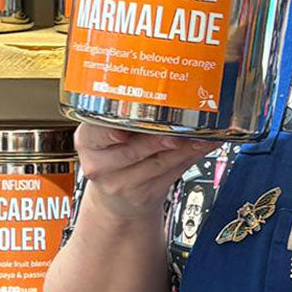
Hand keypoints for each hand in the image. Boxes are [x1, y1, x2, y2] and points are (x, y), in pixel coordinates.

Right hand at [75, 123, 220, 221]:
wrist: (116, 200)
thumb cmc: (115, 156)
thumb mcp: (106, 136)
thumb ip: (127, 115)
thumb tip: (166, 90)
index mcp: (88, 141)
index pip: (94, 134)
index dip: (109, 133)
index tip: (124, 130)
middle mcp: (100, 164)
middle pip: (132, 151)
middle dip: (157, 140)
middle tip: (176, 130)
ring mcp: (121, 183)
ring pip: (157, 163)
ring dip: (184, 148)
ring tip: (200, 135)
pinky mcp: (145, 194)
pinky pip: (172, 173)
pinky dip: (191, 156)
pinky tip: (203, 145)